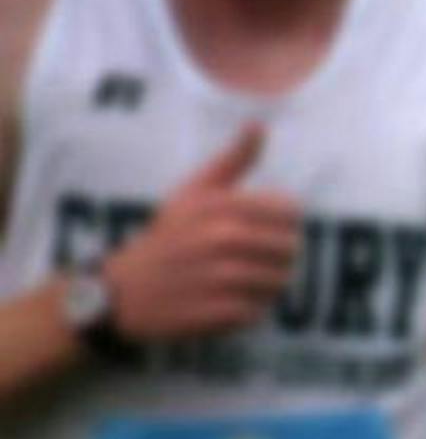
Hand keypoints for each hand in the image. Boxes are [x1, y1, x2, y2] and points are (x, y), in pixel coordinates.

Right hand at [102, 124, 300, 341]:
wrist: (122, 292)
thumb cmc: (168, 237)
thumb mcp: (193, 193)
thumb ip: (232, 161)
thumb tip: (259, 124)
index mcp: (218, 205)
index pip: (290, 212)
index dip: (280, 224)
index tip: (257, 231)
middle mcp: (219, 238)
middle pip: (291, 248)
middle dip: (277, 257)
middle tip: (247, 261)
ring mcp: (218, 277)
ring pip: (280, 281)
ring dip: (266, 285)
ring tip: (237, 283)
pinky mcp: (216, 313)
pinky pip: (259, 310)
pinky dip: (249, 310)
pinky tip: (224, 303)